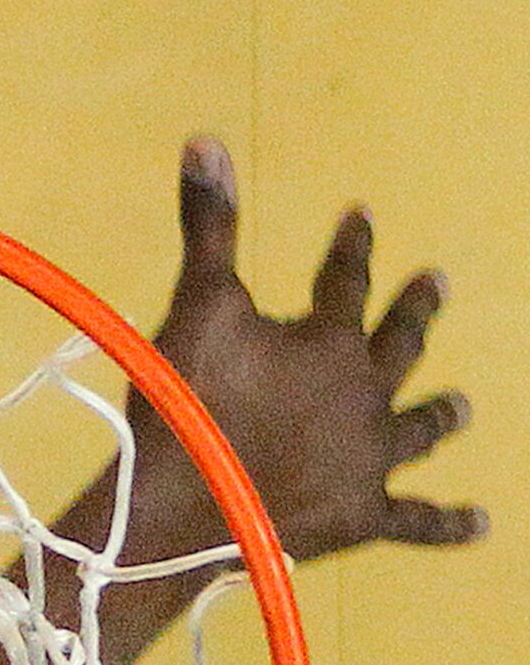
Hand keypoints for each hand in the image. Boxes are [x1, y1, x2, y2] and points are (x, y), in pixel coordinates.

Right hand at [138, 139, 480, 562]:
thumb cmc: (189, 402)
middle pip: (400, 346)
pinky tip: (480, 524)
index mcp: (332, 343)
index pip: (347, 280)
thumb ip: (209, 227)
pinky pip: (416, 521)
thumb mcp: (197, 304)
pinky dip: (448, 523)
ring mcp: (370, 461)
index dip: (352, 246)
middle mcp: (367, 396)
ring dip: (440, 415)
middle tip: (436, 281)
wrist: (184, 508)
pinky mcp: (362, 516)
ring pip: (418, 430)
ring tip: (463, 405)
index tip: (362, 217)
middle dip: (415, 311)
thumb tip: (207, 140)